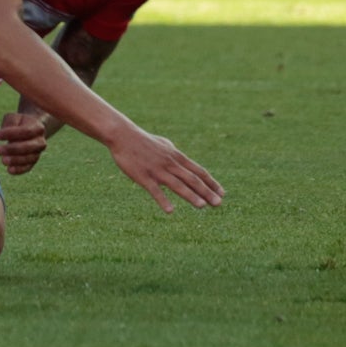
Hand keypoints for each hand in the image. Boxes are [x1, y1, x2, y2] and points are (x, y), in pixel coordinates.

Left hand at [0, 112, 49, 175]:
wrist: (30, 131)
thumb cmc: (19, 123)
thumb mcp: (14, 117)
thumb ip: (10, 123)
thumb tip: (3, 133)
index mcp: (38, 128)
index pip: (25, 131)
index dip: (10, 134)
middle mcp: (40, 141)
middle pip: (28, 147)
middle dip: (12, 150)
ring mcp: (38, 153)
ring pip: (29, 159)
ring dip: (15, 161)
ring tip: (3, 160)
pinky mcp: (33, 162)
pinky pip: (28, 167)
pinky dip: (19, 170)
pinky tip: (9, 170)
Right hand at [107, 123, 222, 212]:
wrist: (123, 136)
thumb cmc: (143, 140)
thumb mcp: (164, 144)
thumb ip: (175, 154)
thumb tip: (184, 161)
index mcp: (176, 156)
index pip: (198, 171)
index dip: (211, 183)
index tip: (222, 193)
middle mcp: (170, 163)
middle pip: (192, 179)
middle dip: (206, 192)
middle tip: (219, 204)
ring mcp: (157, 170)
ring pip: (177, 185)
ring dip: (191, 196)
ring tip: (202, 206)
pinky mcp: (143, 176)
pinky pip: (155, 191)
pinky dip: (163, 200)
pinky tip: (170, 211)